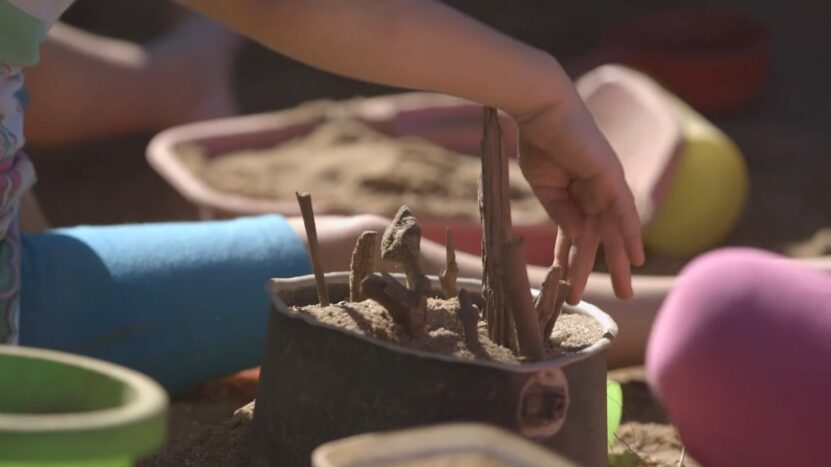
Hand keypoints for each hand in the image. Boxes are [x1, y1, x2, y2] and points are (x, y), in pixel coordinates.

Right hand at [514, 92, 644, 303]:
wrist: (542, 111)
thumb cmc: (539, 141)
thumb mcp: (545, 186)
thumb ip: (561, 212)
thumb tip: (578, 237)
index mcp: (575, 193)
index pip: (577, 233)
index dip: (573, 257)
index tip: (569, 281)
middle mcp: (595, 192)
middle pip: (604, 236)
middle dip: (610, 266)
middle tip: (620, 295)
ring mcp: (605, 185)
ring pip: (613, 231)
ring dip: (618, 261)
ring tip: (624, 291)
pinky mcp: (611, 177)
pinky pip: (624, 212)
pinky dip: (631, 234)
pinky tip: (636, 258)